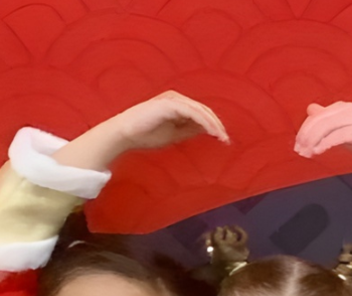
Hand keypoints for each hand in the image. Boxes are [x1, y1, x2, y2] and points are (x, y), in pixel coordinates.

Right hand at [58, 91, 227, 169]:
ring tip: (222, 138)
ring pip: (200, 111)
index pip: (200, 113)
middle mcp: (175, 99)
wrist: (124, 134)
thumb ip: (190, 130)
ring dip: (214, 124)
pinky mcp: (169, 104)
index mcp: (176, 104)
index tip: (223, 139)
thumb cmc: (145, 134)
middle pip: (203, 110)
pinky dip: (205, 122)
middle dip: (217, 125)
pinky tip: (212, 133)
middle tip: (226, 139)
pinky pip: (193, 113)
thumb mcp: (174, 134)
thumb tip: (208, 130)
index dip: (213, 125)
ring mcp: (172, 100)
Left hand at [295, 101, 351, 166]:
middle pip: (318, 121)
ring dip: (313, 141)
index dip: (304, 130)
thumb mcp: (343, 129)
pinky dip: (326, 143)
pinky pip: (339, 135)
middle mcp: (348, 109)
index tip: (298, 146)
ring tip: (308, 153)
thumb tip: (310, 109)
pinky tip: (319, 151)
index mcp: (341, 107)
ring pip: (326, 127)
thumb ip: (328, 120)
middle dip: (306, 136)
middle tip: (300, 151)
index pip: (315, 117)